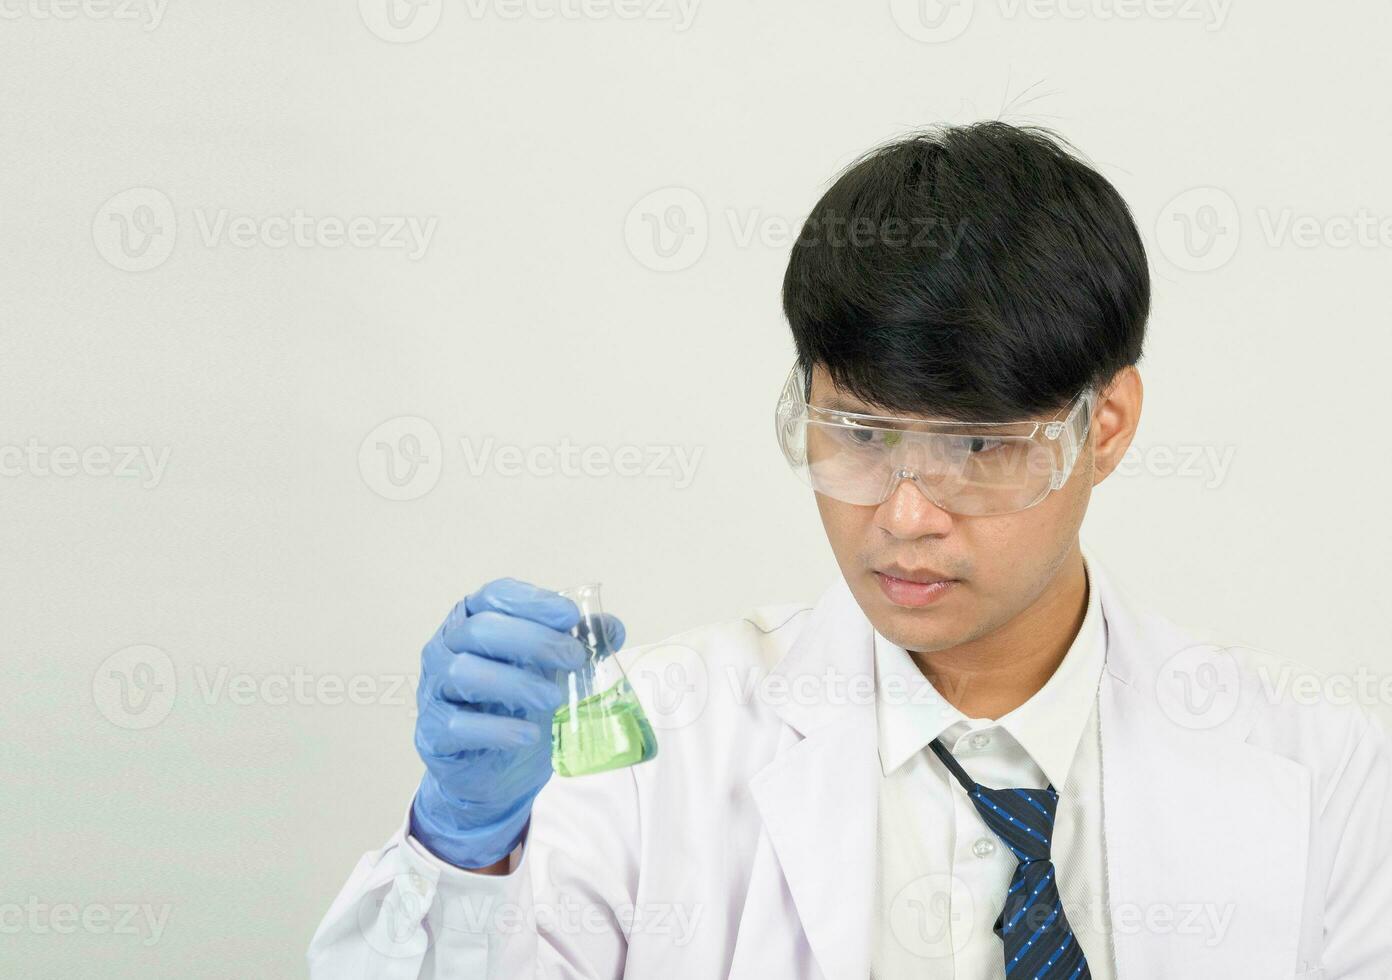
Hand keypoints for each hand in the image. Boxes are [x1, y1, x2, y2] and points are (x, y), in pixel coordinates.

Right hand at [409, 578, 624, 868]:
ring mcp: (433, 688)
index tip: (571, 616)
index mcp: (473, 620)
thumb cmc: (515, 707)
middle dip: (533, 640)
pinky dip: (497, 729)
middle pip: (481, 629)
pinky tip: (529, 734)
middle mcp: (446, 647)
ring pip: (464, 671)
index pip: (495, 595)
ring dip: (515, 682)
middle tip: (574, 659)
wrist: (490, 770)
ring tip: (554, 699)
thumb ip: (576, 645)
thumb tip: (611, 628)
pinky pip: (457, 724)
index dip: (533, 601)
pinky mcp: (433, 732)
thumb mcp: (550, 672)